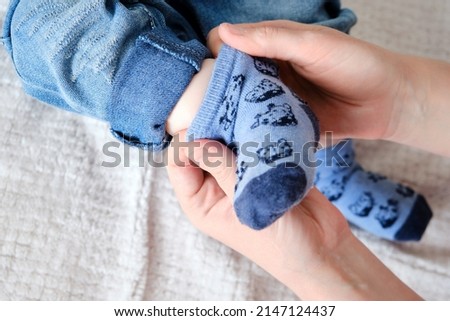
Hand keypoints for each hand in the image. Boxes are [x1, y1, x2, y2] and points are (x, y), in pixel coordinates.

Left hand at [166, 131, 421, 299]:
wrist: (323, 249)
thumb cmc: (279, 242)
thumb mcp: (244, 206)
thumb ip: (222, 170)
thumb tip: (197, 140)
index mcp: (201, 202)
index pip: (179, 163)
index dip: (186, 140)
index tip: (203, 120)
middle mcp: (215, 186)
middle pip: (201, 148)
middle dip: (212, 128)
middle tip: (226, 105)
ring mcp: (239, 174)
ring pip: (228, 141)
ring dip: (236, 126)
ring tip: (244, 107)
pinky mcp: (262, 166)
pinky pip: (252, 142)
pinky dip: (255, 129)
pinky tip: (261, 115)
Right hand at [207, 20, 449, 155]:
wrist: (385, 101)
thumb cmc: (354, 62)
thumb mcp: (312, 43)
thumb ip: (270, 39)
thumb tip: (222, 33)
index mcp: (269, 46)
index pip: (226, 45)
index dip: (213, 56)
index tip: (206, 76)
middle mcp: (266, 72)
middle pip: (226, 79)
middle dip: (214, 92)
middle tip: (206, 110)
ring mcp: (272, 99)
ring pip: (238, 106)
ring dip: (228, 116)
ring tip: (215, 130)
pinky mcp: (282, 124)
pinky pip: (257, 128)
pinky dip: (246, 134)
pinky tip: (236, 143)